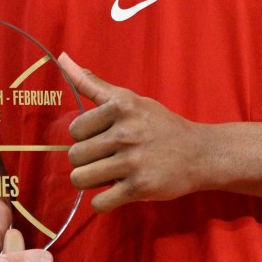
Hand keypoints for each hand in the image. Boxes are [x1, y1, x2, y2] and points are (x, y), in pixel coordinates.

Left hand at [61, 52, 206, 211]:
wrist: (199, 153)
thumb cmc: (159, 124)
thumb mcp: (129, 99)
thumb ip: (93, 84)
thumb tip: (62, 60)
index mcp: (120, 107)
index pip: (75, 129)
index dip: (85, 137)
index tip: (101, 138)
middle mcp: (125, 133)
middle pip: (75, 156)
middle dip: (86, 161)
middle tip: (104, 159)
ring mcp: (132, 162)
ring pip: (81, 179)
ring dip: (90, 181)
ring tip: (107, 175)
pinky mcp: (140, 188)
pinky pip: (100, 202)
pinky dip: (103, 202)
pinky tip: (116, 191)